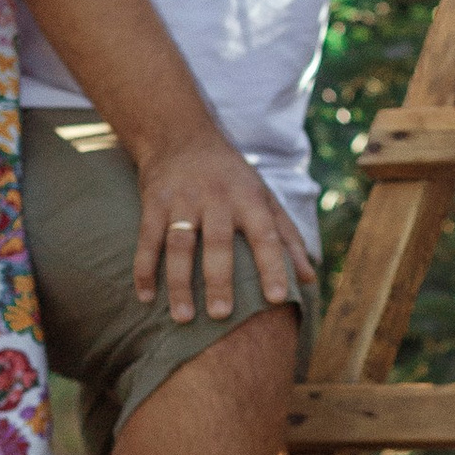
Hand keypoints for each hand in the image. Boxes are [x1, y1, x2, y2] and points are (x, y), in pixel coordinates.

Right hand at [134, 130, 314, 323]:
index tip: (277, 298)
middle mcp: (217, 198)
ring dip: (179, 282)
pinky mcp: (153, 203)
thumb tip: (310, 279)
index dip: (273, 265)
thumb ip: (287, 238)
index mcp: (249, 199)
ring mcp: (182, 200)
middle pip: (218, 242)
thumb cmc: (232, 177)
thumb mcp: (265, 197)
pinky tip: (144, 297)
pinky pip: (147, 239)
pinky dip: (144, 269)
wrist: (180, 137)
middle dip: (219, 280)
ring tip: (183, 317)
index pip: (265, 235)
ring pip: (180, 245)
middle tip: (221, 316)